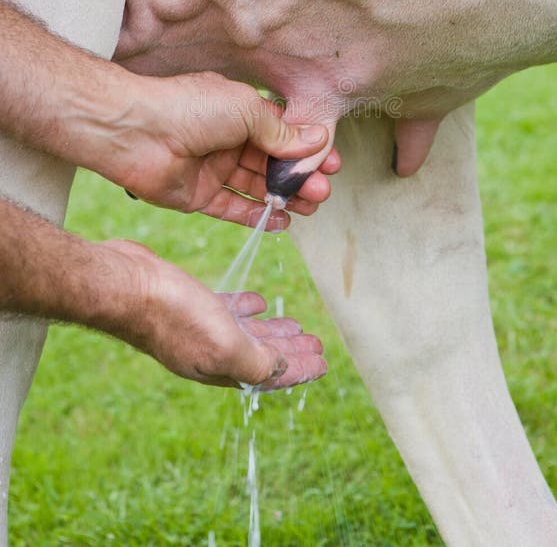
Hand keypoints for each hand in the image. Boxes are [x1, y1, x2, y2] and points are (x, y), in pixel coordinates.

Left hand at [101, 72, 339, 228]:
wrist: (135, 132)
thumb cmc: (188, 108)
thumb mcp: (246, 110)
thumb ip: (280, 131)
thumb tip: (315, 139)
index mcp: (239, 111)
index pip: (281, 132)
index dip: (306, 148)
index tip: (332, 163)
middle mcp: (227, 139)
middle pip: (272, 162)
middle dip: (299, 176)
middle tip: (323, 190)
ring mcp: (212, 168)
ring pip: (256, 186)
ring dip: (284, 197)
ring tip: (311, 206)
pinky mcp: (197, 195)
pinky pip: (232, 208)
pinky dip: (257, 215)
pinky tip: (282, 222)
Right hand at [103, 238, 326, 389]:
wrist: (127, 286)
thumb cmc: (173, 314)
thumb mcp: (224, 344)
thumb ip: (255, 361)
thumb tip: (282, 371)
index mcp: (220, 368)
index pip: (269, 376)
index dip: (298, 371)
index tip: (323, 365)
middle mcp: (209, 353)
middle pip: (260, 356)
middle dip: (290, 352)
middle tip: (315, 344)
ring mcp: (198, 328)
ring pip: (245, 334)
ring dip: (271, 330)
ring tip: (295, 325)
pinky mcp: (189, 303)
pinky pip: (226, 310)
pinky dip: (246, 308)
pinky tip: (258, 301)